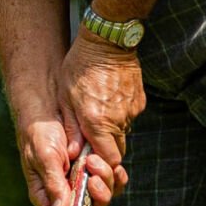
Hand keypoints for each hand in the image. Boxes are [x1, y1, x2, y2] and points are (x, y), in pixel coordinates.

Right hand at [16, 113, 124, 205]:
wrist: (49, 108)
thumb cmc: (39, 134)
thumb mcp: (43, 157)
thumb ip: (53, 183)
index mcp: (49, 196)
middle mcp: (67, 193)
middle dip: (96, 197)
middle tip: (93, 177)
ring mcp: (82, 181)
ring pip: (103, 195)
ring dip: (105, 180)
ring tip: (93, 160)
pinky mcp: (96, 168)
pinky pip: (113, 179)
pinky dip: (115, 174)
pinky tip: (114, 165)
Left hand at [58, 30, 144, 202]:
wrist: (108, 40)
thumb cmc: (80, 67)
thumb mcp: (65, 97)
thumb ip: (71, 128)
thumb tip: (73, 153)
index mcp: (98, 122)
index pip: (109, 159)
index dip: (102, 165)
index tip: (92, 162)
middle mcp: (118, 119)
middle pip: (117, 149)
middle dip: (105, 149)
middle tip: (91, 138)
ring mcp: (132, 110)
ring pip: (123, 132)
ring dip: (111, 130)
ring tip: (97, 110)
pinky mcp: (139, 100)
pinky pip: (129, 116)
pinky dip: (118, 115)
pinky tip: (108, 99)